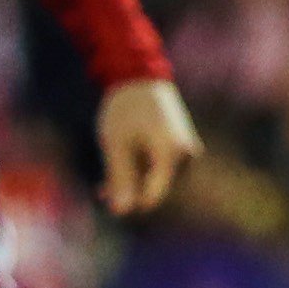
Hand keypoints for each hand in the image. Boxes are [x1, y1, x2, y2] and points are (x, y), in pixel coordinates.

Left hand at [97, 79, 201, 216]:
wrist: (140, 75)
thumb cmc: (125, 110)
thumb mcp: (116, 145)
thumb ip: (120, 179)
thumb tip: (121, 212)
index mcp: (171, 155)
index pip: (153, 196)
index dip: (128, 201)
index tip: (104, 196)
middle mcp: (186, 154)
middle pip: (157, 188)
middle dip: (130, 191)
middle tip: (101, 188)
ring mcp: (187, 148)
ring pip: (159, 177)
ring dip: (135, 180)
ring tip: (107, 179)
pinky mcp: (182, 143)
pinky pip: (163, 165)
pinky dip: (143, 168)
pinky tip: (123, 165)